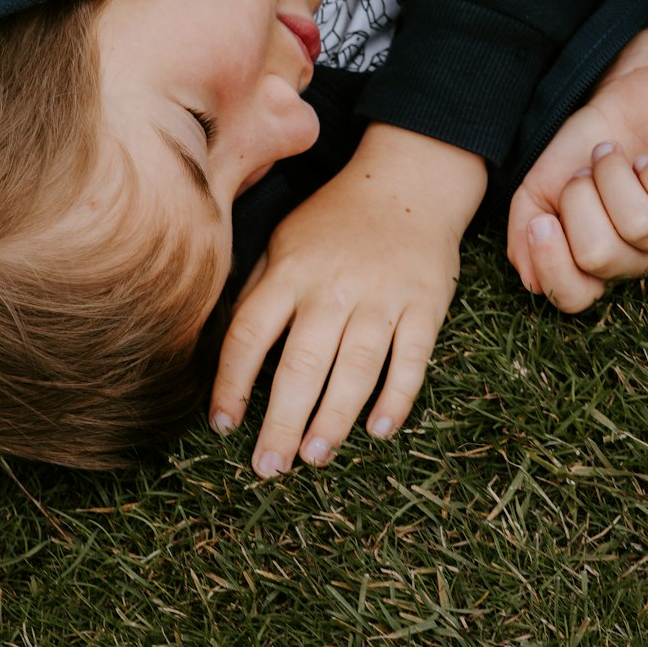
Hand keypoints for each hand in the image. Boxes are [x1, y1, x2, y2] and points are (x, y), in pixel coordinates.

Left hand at [210, 125, 485, 476]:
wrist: (410, 179)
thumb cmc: (336, 217)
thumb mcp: (285, 239)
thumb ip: (260, 289)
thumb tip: (229, 348)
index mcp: (291, 271)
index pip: (250, 334)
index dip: (232, 383)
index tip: (222, 425)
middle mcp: (332, 287)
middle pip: (302, 364)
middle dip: (282, 421)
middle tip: (267, 467)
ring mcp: (382, 297)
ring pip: (355, 369)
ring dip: (333, 420)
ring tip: (313, 458)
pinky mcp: (426, 306)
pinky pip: (411, 360)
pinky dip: (397, 397)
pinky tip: (379, 429)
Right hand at [508, 23, 647, 311]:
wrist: (628, 97)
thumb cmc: (583, 148)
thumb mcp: (539, 187)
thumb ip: (524, 231)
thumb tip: (530, 281)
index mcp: (597, 263)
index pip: (574, 298)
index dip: (552, 263)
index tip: (542, 220)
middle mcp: (640, 259)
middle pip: (600, 256)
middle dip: (580, 201)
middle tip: (585, 174)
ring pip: (639, 226)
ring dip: (613, 176)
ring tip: (611, 155)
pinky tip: (646, 160)